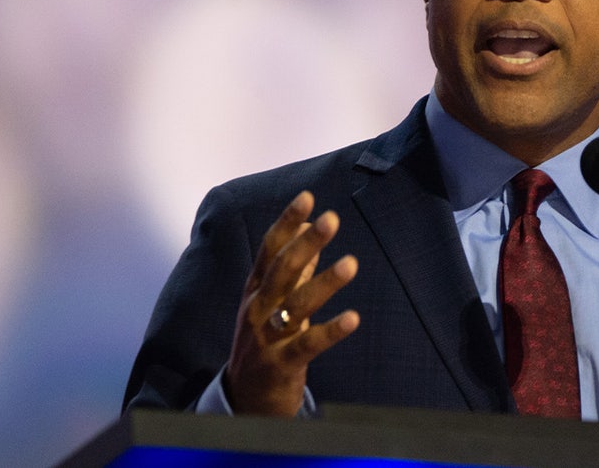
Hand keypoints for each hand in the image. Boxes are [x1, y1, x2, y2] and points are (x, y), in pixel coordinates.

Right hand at [224, 191, 359, 415]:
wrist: (245, 400)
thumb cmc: (264, 342)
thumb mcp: (273, 303)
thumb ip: (294, 268)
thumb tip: (308, 227)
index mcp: (255, 291)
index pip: (269, 250)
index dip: (287, 223)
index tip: (307, 197)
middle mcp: (257, 310)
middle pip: (282, 271)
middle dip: (307, 244)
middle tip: (332, 219)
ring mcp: (266, 338)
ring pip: (296, 305)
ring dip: (324, 282)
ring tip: (352, 263)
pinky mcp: (281, 364)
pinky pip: (307, 344)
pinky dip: (331, 331)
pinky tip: (353, 318)